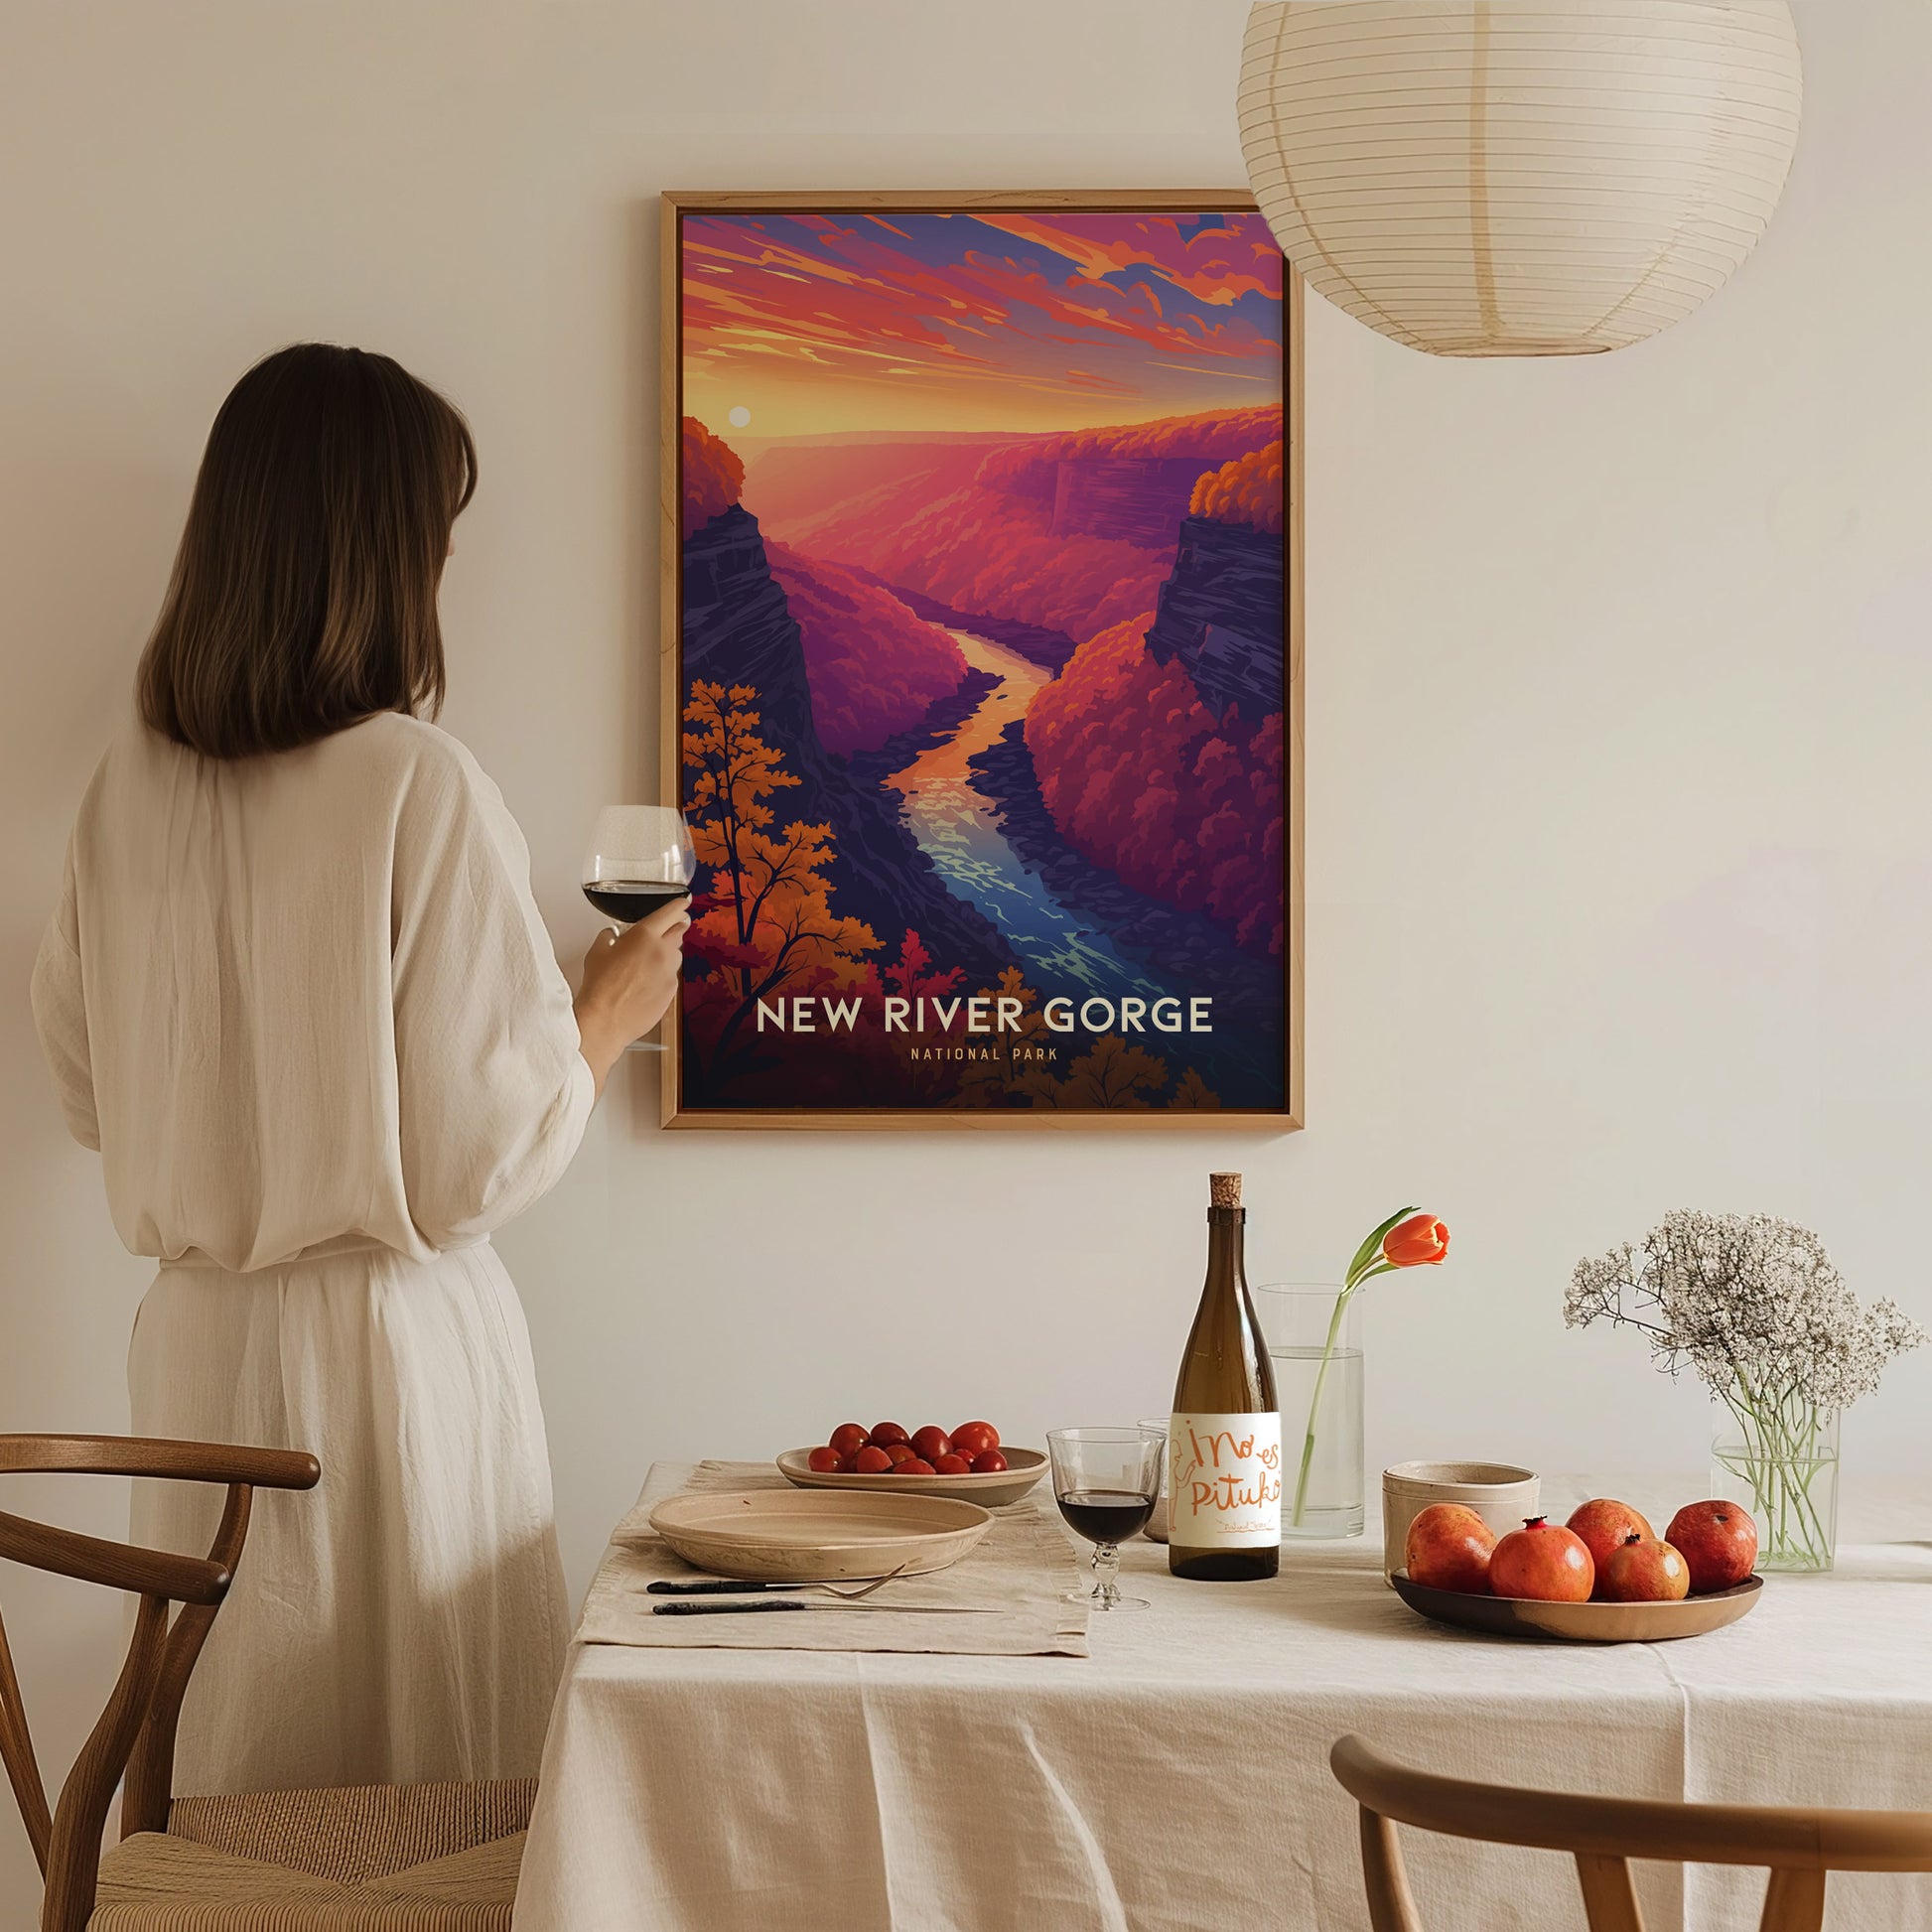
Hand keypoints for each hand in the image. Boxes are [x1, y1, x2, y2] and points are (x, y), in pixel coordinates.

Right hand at [574, 898, 690, 1094]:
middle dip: (675, 928)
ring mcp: (670, 972)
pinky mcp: (672, 991)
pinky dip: (663, 975)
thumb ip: (609, 937)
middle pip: (679, 931)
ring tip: (647, 964)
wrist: (605, 1019)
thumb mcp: (597, 952)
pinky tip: (646, 983)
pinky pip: (672, 977)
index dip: (678, 906)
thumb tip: (612, 935)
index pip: (670, 912)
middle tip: (667, 930)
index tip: (683, 903)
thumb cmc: (599, 986)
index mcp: (644, 935)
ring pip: (676, 956)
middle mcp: (662, 951)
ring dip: (667, 954)